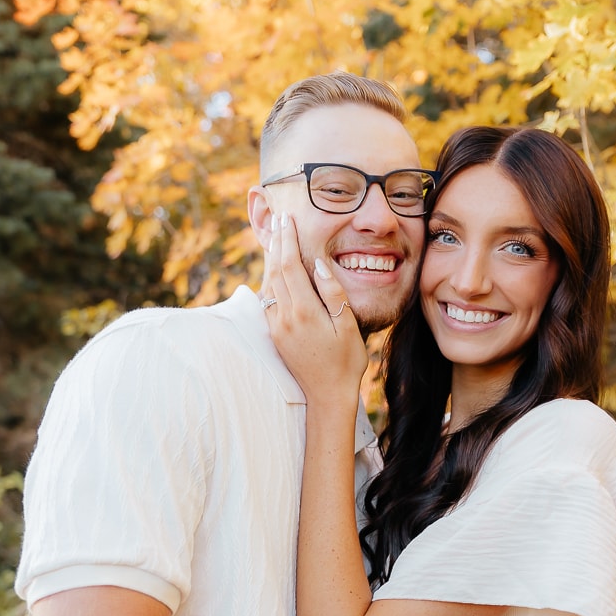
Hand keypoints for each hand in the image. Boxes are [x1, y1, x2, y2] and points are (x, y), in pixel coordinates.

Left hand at [264, 211, 368, 402]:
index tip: (288, 220)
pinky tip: (273, 272)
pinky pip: (267, 301)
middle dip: (276, 243)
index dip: (287, 240)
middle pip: (274, 271)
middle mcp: (284, 318)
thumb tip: (318, 264)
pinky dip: (269, 280)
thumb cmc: (346, 362)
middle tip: (279, 220)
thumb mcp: (348, 326)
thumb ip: (333, 293)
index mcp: (304, 312)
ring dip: (270, 260)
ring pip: (268, 284)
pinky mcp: (275, 336)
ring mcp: (276, 327)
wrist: (327, 396)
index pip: (289, 265)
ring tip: (274, 238)